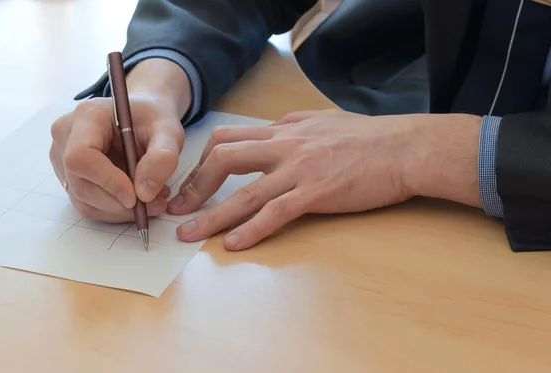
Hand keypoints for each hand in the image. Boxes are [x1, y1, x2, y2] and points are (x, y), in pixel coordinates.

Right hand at [49, 58, 190, 221]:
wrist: (144, 119)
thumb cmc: (153, 120)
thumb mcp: (169, 132)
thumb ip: (162, 158)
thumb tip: (144, 193)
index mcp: (87, 115)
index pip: (81, 157)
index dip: (108, 182)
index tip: (137, 196)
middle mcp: (66, 136)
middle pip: (81, 184)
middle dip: (120, 203)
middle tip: (156, 203)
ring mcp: (61, 158)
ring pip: (84, 201)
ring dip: (120, 210)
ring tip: (152, 198)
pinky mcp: (69, 176)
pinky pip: (88, 205)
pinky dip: (115, 210)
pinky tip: (138, 198)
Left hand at [167, 109, 481, 249]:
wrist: (405, 148)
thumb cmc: (369, 136)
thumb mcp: (323, 119)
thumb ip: (294, 124)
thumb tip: (275, 130)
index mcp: (285, 128)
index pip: (229, 139)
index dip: (201, 162)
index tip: (189, 183)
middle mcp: (285, 145)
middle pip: (223, 158)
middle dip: (194, 185)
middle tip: (177, 209)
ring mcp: (300, 169)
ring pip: (243, 192)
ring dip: (211, 215)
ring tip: (188, 234)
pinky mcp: (317, 192)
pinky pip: (276, 213)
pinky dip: (252, 229)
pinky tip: (235, 244)